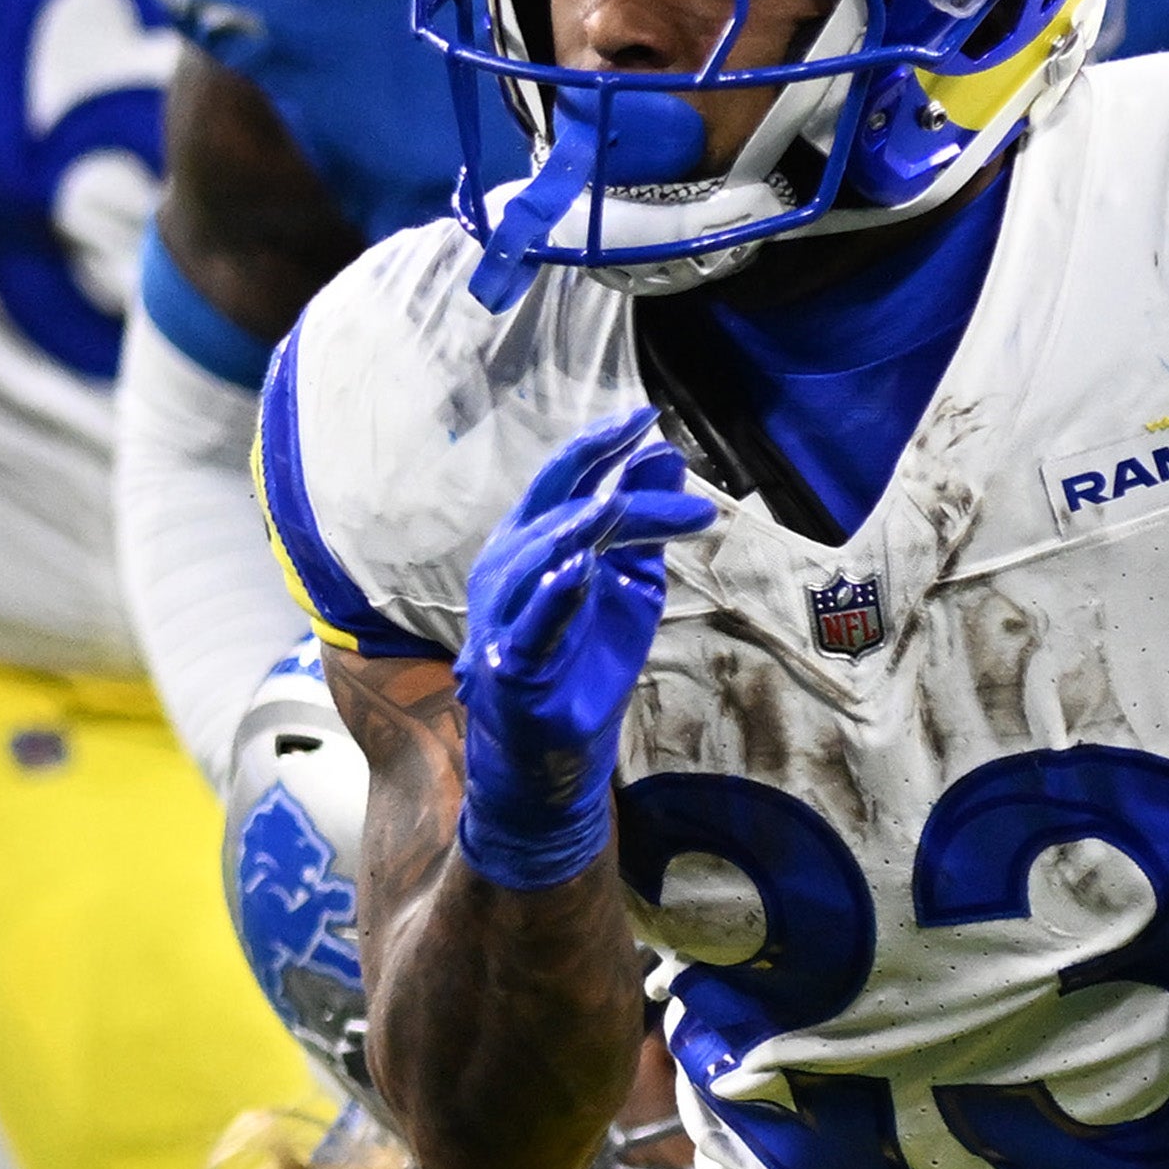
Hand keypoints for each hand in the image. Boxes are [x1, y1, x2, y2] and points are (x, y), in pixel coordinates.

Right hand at [455, 408, 713, 892]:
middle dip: (598, 471)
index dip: (602, 446)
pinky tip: (579, 573)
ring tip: (617, 503)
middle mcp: (509, 567)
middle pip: (554, 506)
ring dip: (578, 528)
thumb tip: (663, 454)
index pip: (565, 479)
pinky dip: (553, 599)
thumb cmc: (587, 659)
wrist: (561, 750)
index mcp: (534, 541)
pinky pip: (531, 627)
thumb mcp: (630, 582)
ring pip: (535, 558)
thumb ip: (643, 522)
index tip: (649, 419)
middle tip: (654, 451)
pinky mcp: (511, 666)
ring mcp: (505, 616)